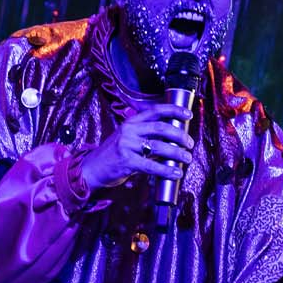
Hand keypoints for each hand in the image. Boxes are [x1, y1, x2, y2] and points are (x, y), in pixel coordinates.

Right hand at [79, 104, 193, 191]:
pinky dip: (166, 170)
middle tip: (190, 143)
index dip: (174, 110)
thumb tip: (171, 139)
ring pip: (159, 146)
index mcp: (131, 122)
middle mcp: (129, 130)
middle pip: (161, 127)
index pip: (155, 110)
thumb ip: (145, 136)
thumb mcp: (127, 138)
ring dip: (177, 153)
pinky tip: (175, 173)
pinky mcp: (126, 161)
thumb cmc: (113, 155)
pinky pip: (151, 165)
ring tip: (187, 158)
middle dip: (180, 135)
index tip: (188, 114)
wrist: (91, 169)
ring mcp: (127, 145)